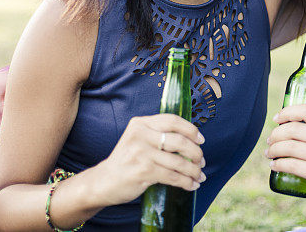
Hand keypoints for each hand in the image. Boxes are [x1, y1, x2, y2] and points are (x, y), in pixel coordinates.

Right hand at [90, 114, 205, 206]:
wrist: (104, 181)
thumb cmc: (127, 160)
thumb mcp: (139, 139)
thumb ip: (159, 135)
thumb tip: (192, 141)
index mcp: (141, 123)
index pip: (172, 121)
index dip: (191, 130)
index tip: (201, 140)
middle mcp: (141, 135)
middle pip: (179, 140)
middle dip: (195, 152)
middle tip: (201, 161)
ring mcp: (142, 153)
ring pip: (178, 161)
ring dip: (193, 170)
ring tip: (199, 175)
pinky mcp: (143, 171)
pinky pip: (173, 176)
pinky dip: (186, 182)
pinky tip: (192, 185)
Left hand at [266, 105, 305, 205]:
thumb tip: (288, 119)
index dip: (287, 112)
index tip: (277, 118)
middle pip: (294, 130)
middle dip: (276, 134)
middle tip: (271, 140)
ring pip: (290, 148)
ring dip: (274, 149)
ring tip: (269, 152)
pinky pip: (293, 166)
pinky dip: (279, 164)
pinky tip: (274, 165)